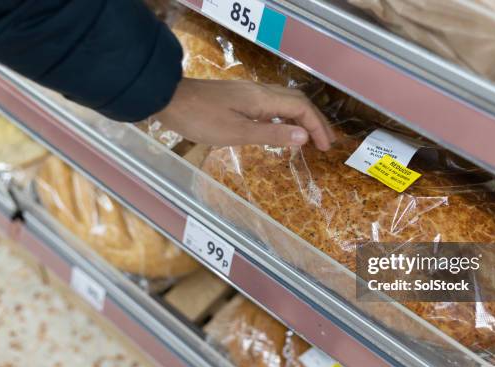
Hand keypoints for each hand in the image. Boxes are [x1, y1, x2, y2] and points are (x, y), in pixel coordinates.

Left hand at [156, 78, 335, 149]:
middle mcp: (260, 91)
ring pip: (285, 101)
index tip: (325, 147)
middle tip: (325, 143)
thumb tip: (304, 136)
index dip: (317, 127)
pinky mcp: (239, 97)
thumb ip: (272, 134)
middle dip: (314, 121)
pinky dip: (285, 116)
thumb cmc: (201, 120)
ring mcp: (249, 92)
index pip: (301, 109)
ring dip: (302, 118)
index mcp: (262, 99)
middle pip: (297, 101)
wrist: (169, 100)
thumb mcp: (238, 133)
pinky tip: (282, 128)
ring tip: (309, 137)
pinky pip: (272, 104)